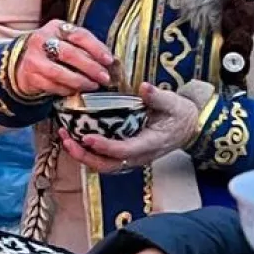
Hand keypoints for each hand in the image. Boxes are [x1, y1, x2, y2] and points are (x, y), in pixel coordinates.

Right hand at [11, 20, 115, 98]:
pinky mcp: (29, 76)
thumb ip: (84, 47)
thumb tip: (109, 62)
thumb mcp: (67, 41)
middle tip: (104, 78)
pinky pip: (52, 85)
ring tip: (92, 85)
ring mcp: (33, 58)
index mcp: (55, 27)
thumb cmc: (53, 51)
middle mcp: (41, 40)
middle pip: (69, 54)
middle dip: (91, 68)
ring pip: (59, 73)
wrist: (24, 62)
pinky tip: (75, 90)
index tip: (109, 60)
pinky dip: (66, 90)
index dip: (96, 48)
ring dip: (80, 81)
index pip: (79, 35)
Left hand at [62, 82, 204, 174]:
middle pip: (107, 165)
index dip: (104, 146)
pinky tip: (73, 137)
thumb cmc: (180, 114)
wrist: (189, 126)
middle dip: (84, 155)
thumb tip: (144, 87)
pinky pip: (103, 159)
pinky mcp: (125, 154)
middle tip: (66, 139)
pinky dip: (87, 152)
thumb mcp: (173, 103)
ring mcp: (131, 158)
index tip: (87, 138)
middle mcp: (138, 156)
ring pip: (102, 165)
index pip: (124, 151)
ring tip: (64, 137)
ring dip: (82, 155)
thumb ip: (157, 97)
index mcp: (150, 144)